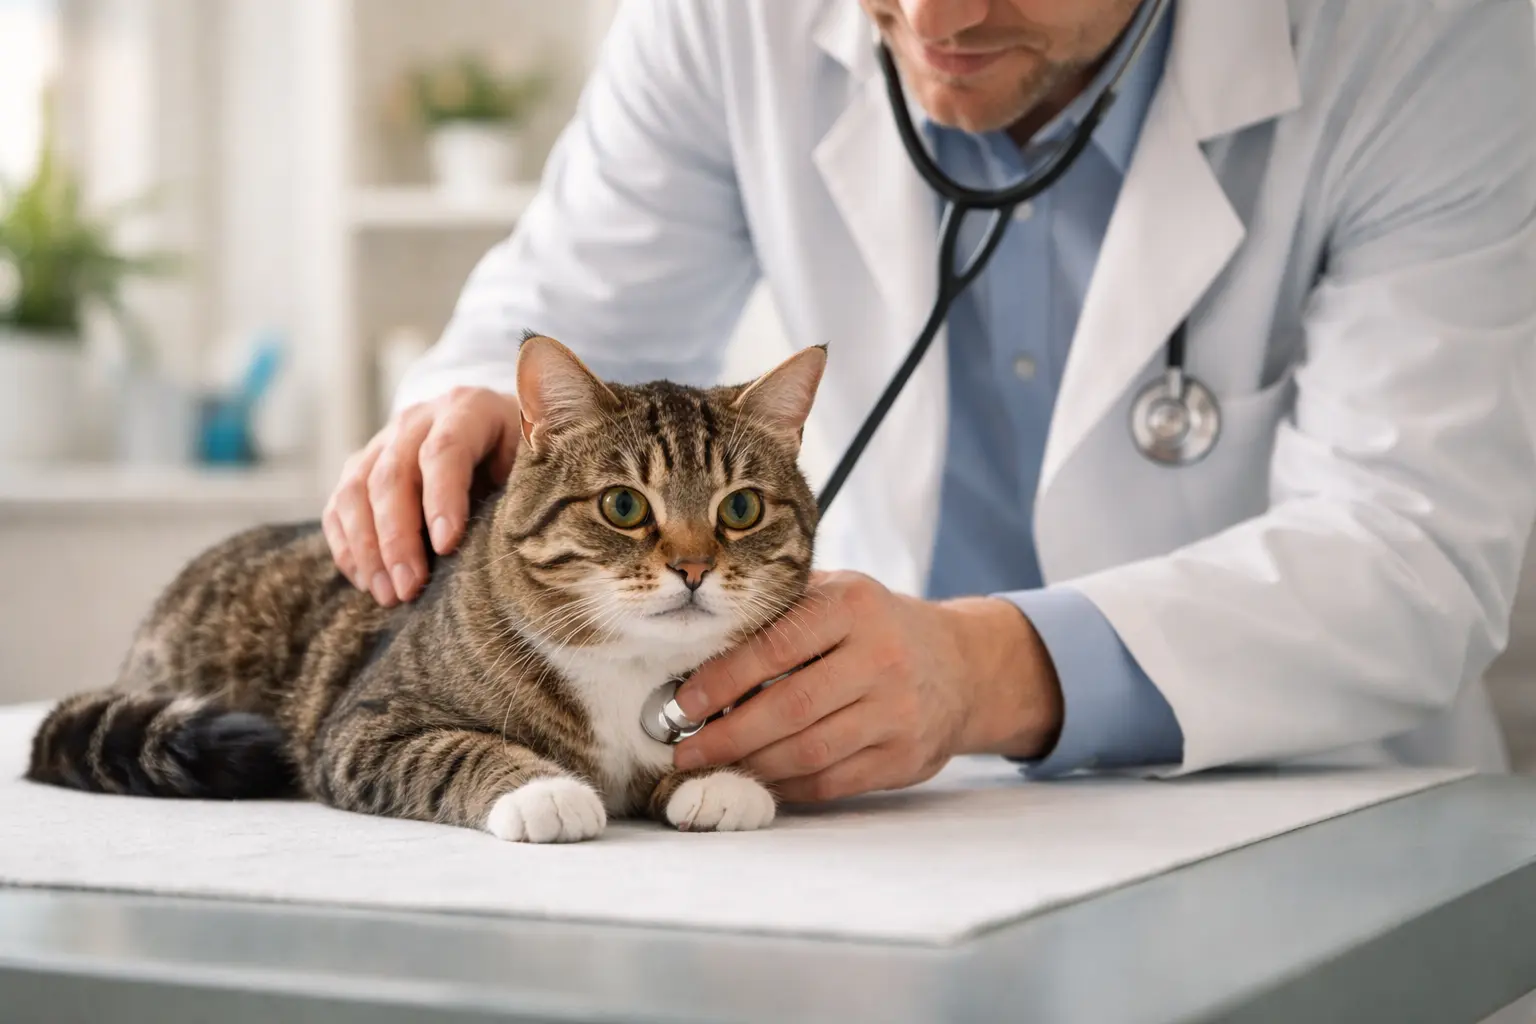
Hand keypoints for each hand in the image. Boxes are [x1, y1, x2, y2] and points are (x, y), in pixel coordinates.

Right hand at [323, 387, 522, 605]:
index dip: (442, 498)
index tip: (446, 546)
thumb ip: (523, 491)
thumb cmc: (522, 461)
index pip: (445, 449)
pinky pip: (339, 506)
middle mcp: (417, 419)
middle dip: (398, 537)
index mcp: (468, 408)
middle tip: (410, 587)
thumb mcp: (534, 466)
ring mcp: (383, 441)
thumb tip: (515, 544)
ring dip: (368, 549)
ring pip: (356, 490)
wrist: (497, 436)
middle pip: (393, 475)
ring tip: (389, 595)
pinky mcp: (360, 468)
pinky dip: (349, 547)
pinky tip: (368, 583)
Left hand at [670, 571, 1064, 802]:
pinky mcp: (904, 758)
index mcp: (854, 606)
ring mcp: (898, 712)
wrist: (962, 666)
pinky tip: (759, 778)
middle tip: (685, 750)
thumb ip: (780, 611)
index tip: (682, 704)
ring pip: (809, 752)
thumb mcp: (839, 594)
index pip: (776, 646)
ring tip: (714, 766)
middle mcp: (881, 658)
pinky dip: (787, 786)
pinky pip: (832, 782)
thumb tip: (695, 653)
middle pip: (790, 707)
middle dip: (727, 735)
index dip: (722, 680)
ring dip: (751, 766)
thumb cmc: (876, 627)